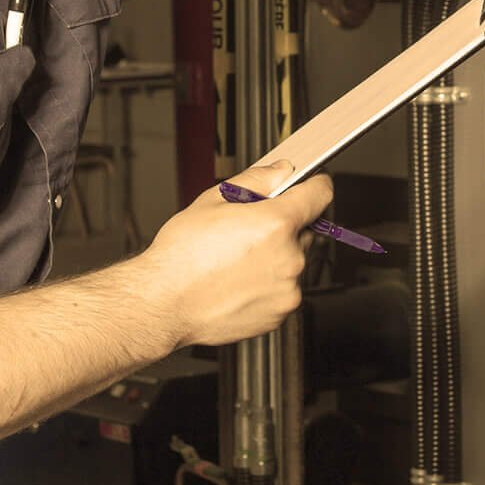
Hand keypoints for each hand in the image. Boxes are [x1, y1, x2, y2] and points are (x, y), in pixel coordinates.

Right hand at [132, 162, 330, 348]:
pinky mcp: (281, 313)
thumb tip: (280, 172)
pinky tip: (239, 282)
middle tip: (249, 231)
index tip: (309, 185)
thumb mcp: (213, 199)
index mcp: (276, 223)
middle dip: (284, 226)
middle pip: (305, 230)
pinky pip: (283, 289)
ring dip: (276, 257)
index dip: (314, 185)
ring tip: (237, 261)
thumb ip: (257, 181)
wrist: (164, 303)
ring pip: (293, 262)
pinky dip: (268, 284)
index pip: (320, 194)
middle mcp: (289, 257)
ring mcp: (287, 289)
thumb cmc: (181, 255)